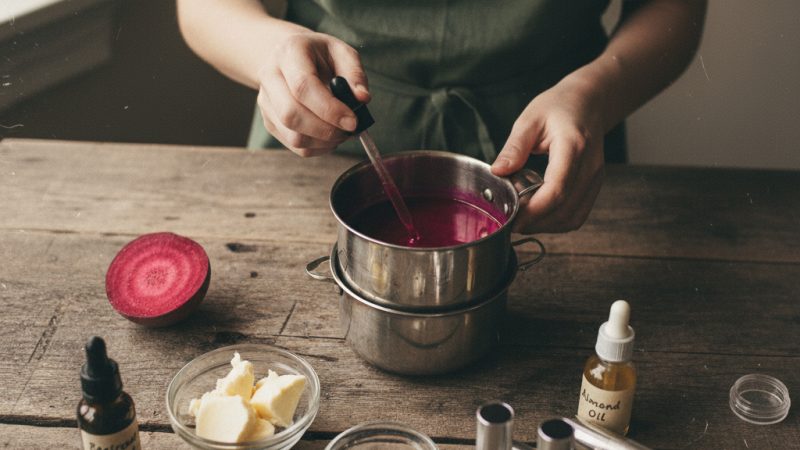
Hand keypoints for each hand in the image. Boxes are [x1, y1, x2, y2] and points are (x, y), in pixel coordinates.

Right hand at [256, 30, 369, 156]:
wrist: (288, 56)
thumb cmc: (318, 54)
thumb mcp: (341, 52)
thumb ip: (354, 74)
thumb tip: (362, 99)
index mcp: (289, 53)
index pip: (303, 86)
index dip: (329, 109)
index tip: (352, 121)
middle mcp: (270, 76)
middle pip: (291, 115)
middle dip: (326, 130)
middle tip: (349, 130)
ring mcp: (266, 101)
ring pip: (292, 135)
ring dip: (323, 142)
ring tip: (341, 132)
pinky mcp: (269, 121)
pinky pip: (294, 145)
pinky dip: (317, 147)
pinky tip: (330, 136)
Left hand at [491, 77, 605, 232]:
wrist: (588, 102)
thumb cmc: (558, 107)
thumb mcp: (529, 119)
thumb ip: (514, 147)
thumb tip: (498, 171)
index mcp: (573, 147)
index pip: (557, 189)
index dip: (534, 210)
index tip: (512, 218)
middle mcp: (590, 166)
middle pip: (565, 209)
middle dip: (536, 222)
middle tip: (511, 222)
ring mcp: (595, 178)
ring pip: (573, 217)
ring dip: (546, 226)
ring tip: (522, 219)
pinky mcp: (594, 185)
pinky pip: (578, 214)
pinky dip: (558, 222)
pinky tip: (539, 215)